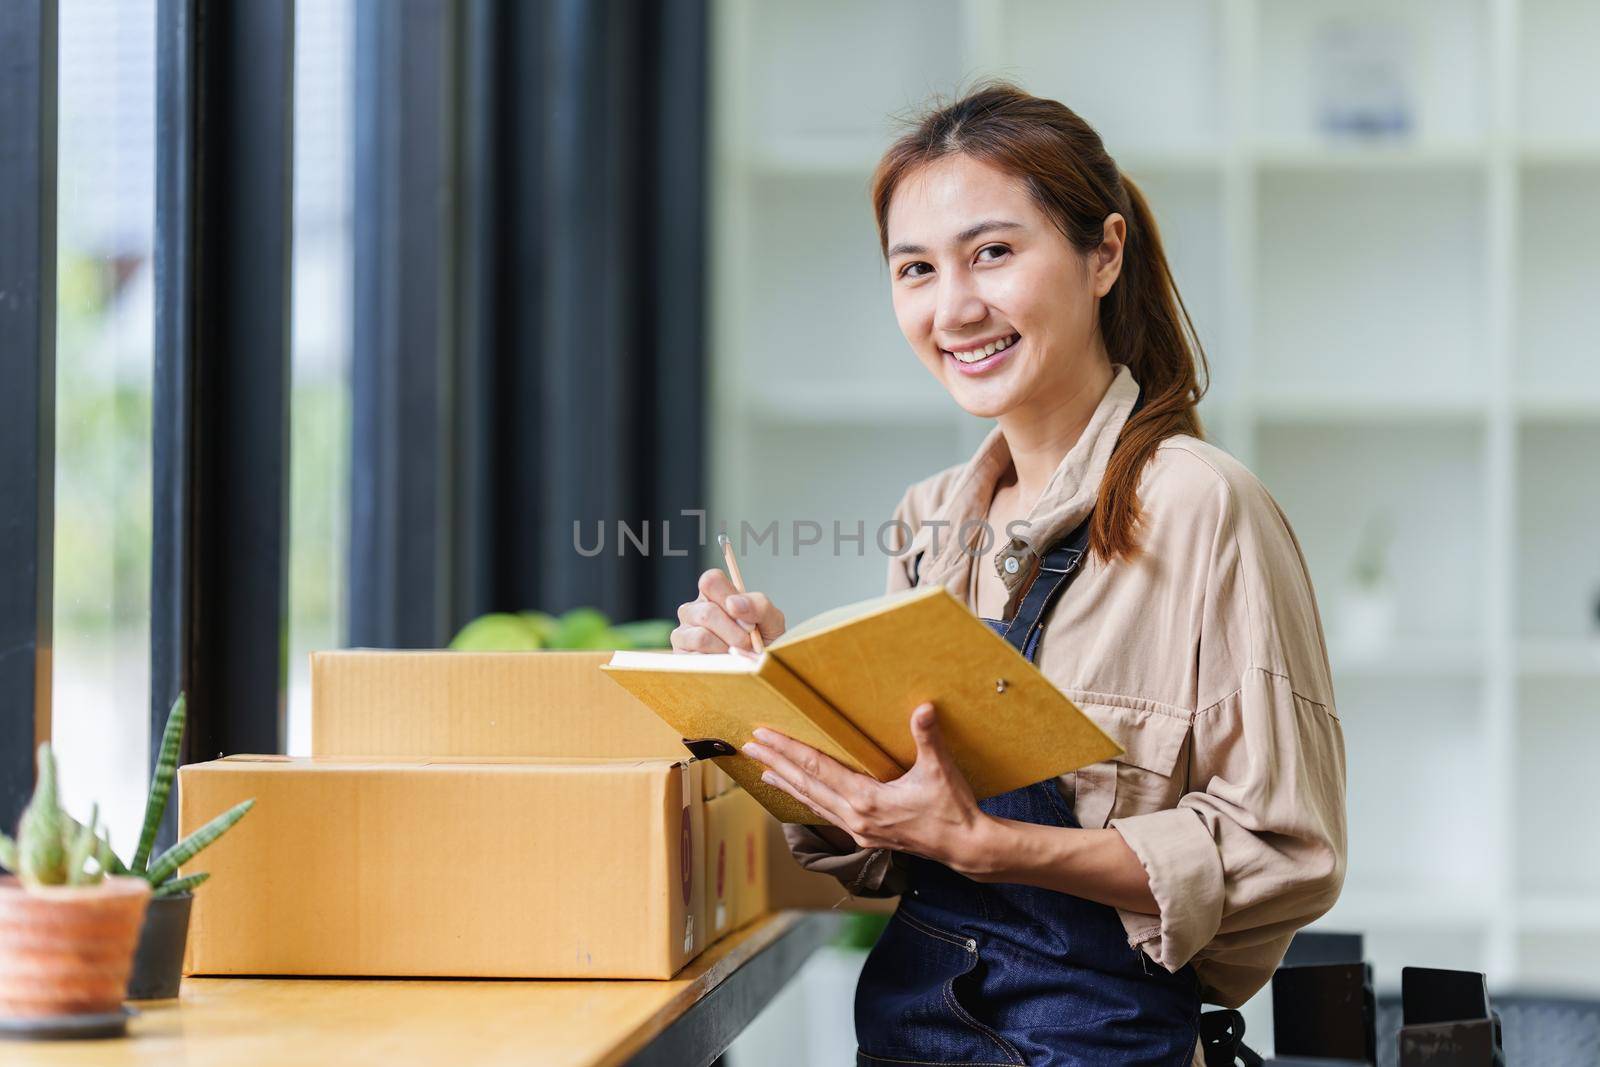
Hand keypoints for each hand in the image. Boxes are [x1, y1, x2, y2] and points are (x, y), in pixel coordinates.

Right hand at [670, 568, 785, 653]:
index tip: (745, 615)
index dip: (728, 597)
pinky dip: (718, 663)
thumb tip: (733, 603)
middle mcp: (693, 611)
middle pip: (707, 613)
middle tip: (748, 643)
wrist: (759, 672)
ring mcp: (683, 634)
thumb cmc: (763, 643)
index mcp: (714, 595)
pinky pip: (697, 658)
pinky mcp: (680, 657)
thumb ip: (758, 605)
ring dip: (727, 649)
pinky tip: (724, 663)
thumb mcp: (771, 621)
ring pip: (701, 637)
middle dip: (735, 633)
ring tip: (738, 654)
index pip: (710, 580)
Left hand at [742, 703, 994, 875]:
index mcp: (867, 800)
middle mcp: (855, 818)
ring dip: (787, 784)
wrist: (965, 847)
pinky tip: (801, 795)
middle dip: (776, 764)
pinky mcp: (865, 836)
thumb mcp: (940, 770)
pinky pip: (826, 814)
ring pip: (812, 803)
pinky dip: (808, 800)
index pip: (817, 769)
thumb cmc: (952, 809)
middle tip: (750, 745)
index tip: (764, 736)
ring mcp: (858, 830)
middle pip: (806, 785)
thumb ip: (928, 738)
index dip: (788, 750)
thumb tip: (923, 708)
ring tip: (764, 771)